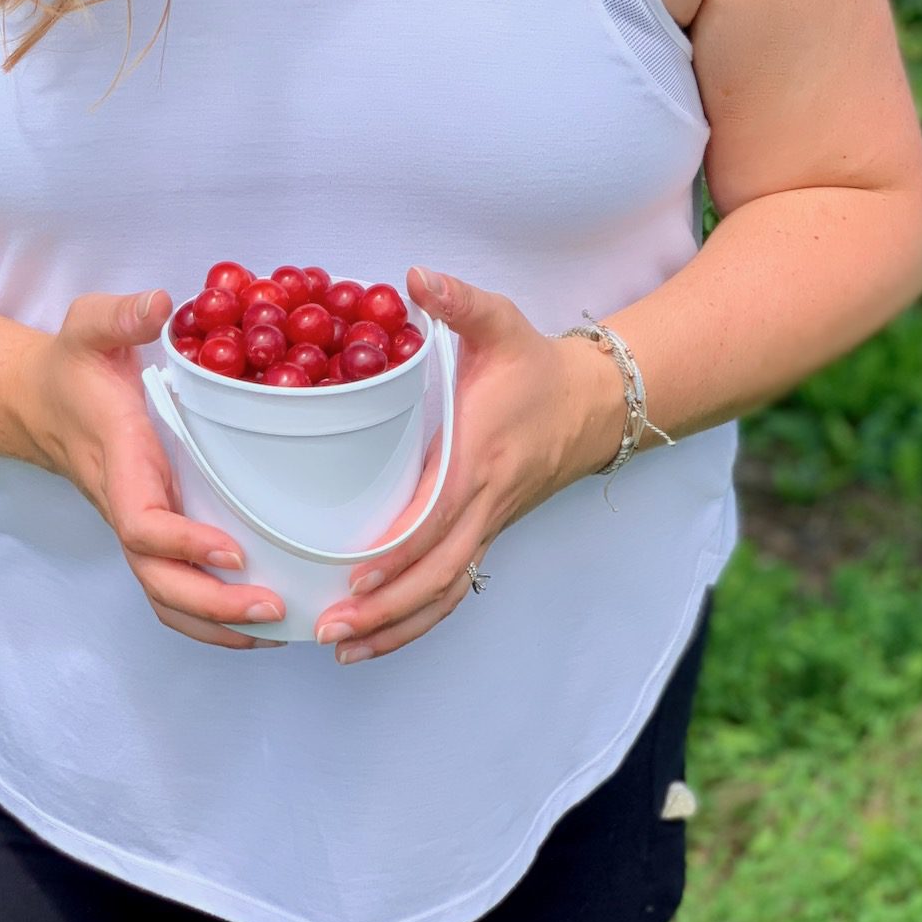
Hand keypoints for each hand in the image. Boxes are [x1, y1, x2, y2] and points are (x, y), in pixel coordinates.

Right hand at [30, 288, 286, 648]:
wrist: (42, 401)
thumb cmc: (74, 365)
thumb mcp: (89, 325)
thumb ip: (120, 315)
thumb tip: (160, 304)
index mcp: (120, 463)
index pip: (143, 522)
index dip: (184, 544)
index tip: (234, 550)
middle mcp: (129, 506)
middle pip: (159, 581)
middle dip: (214, 605)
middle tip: (276, 607)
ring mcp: (140, 526)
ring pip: (166, 596)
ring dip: (217, 623)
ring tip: (280, 626)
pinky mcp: (155, 531)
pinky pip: (175, 588)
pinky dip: (213, 616)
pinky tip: (262, 622)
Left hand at [311, 266, 617, 665]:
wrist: (592, 402)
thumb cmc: (534, 365)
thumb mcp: (501, 322)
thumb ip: (459, 301)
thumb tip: (416, 275)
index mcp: (480, 457)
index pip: (437, 516)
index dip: (398, 550)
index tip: (354, 572)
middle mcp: (484, 503)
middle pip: (437, 575)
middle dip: (383, 608)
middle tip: (328, 626)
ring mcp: (487, 526)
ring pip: (445, 594)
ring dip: (395, 627)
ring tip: (340, 645)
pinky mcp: (485, 534)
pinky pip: (452, 590)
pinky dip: (416, 620)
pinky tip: (376, 635)